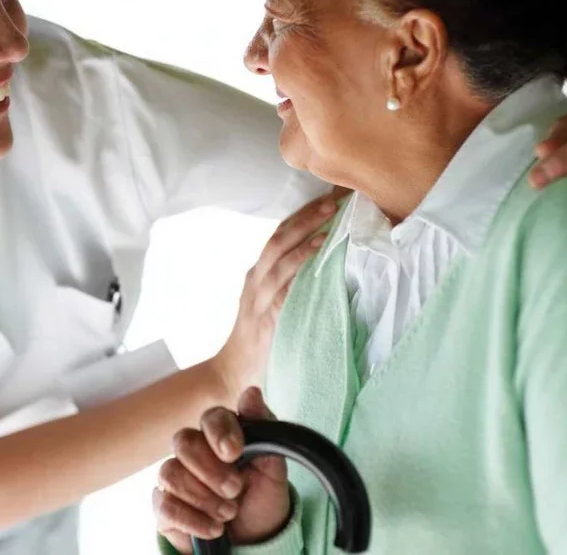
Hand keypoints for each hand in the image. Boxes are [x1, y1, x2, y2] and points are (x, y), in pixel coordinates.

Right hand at [154, 387, 290, 552]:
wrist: (254, 538)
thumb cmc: (262, 497)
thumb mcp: (273, 468)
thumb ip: (264, 430)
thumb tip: (251, 392)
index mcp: (221, 435)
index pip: (211, 417)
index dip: (219, 433)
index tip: (234, 453)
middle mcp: (194, 450)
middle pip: (183, 441)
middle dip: (211, 470)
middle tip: (235, 490)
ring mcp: (175, 476)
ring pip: (171, 473)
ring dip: (204, 498)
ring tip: (229, 513)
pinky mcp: (164, 505)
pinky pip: (165, 505)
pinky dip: (193, 520)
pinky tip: (214, 528)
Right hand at [211, 188, 348, 397]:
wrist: (233, 370)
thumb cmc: (258, 337)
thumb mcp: (271, 302)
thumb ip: (288, 283)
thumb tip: (321, 265)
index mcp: (258, 272)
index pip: (280, 234)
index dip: (302, 214)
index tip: (328, 197)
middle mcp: (255, 278)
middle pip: (279, 237)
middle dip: (306, 216)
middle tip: (332, 199)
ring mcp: (258, 295)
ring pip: (279, 255)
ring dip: (306, 234)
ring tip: (329, 218)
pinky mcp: (265, 315)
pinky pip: (284, 286)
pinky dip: (300, 266)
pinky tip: (316, 254)